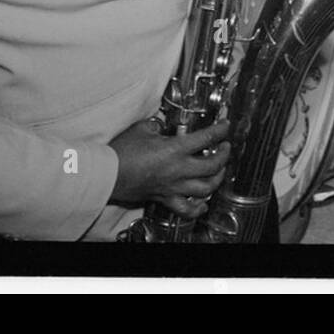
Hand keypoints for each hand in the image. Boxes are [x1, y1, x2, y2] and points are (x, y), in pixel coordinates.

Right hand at [109, 117, 231, 215]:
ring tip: (219, 172)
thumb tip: (162, 126)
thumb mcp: (142, 128)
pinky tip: (203, 204)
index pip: (207, 137)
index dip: (221, 130)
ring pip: (205, 189)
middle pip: (213, 166)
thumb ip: (157, 125)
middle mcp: (178, 169)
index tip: (225, 126)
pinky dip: (198, 208)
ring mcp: (173, 186)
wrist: (108, 175)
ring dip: (216, 180)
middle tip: (225, 147)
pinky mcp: (164, 198)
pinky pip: (186, 208)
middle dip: (224, 155)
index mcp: (175, 149)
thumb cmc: (122, 152)